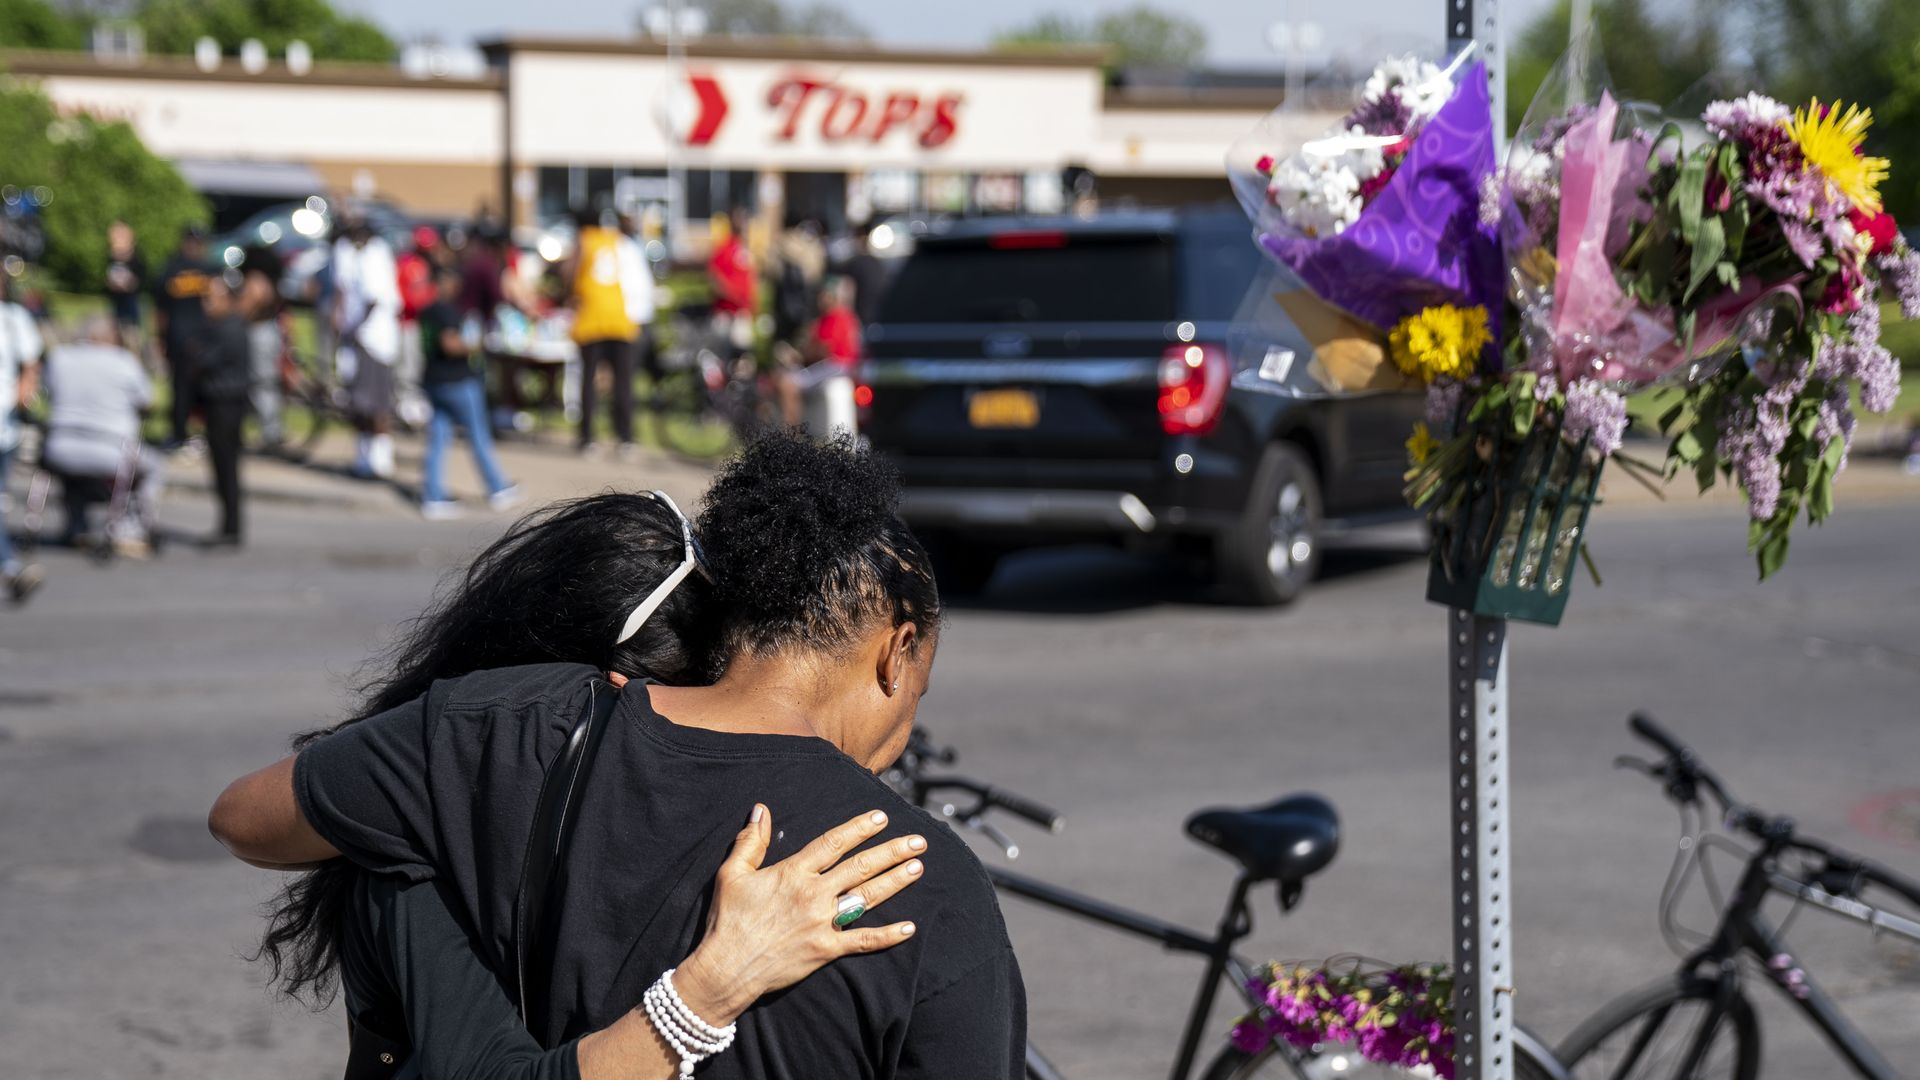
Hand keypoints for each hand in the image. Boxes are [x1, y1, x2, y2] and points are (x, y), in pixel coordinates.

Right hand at [672, 806, 925, 1024]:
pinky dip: (887, 936)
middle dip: (892, 851)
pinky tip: (909, 928)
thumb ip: (751, 841)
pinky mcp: (825, 950)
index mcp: (793, 872)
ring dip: (895, 882)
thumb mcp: (732, 874)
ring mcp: (822, 923)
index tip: (882, 818)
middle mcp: (813, 894)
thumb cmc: (727, 920)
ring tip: (918, 868)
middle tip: (918, 841)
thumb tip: (761, 809)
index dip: (859, 828)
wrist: (726, 968)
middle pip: (860, 866)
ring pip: (867, 897)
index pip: (834, 843)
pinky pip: (862, 941)